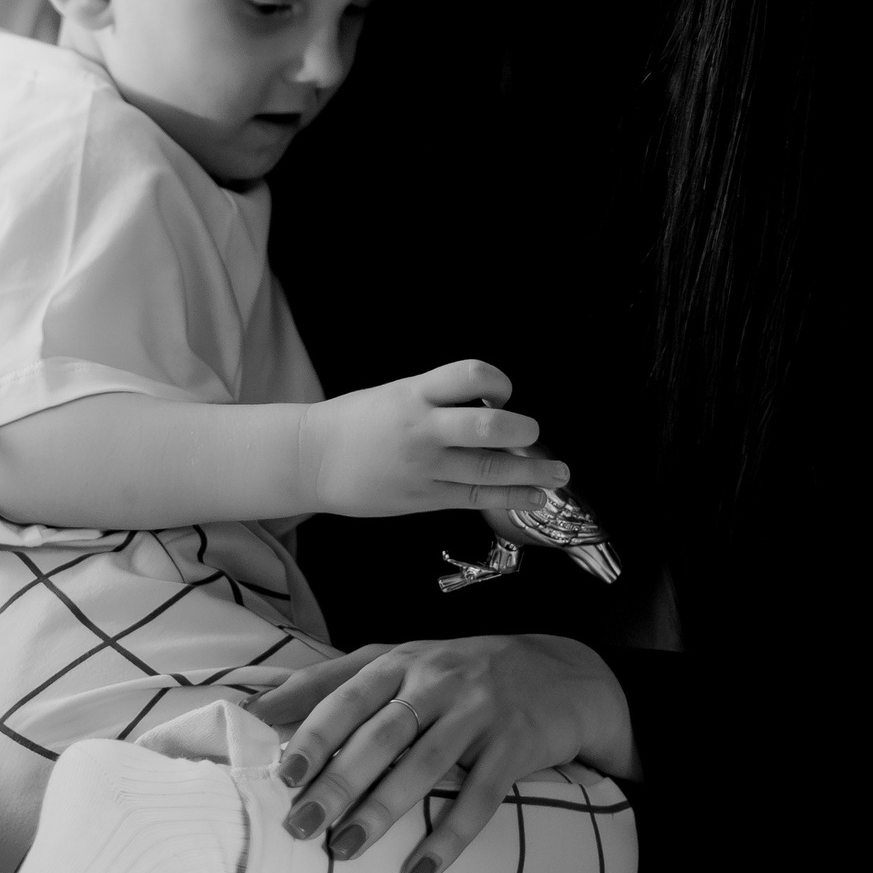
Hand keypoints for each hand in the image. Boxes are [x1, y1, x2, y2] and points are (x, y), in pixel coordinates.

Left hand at [248, 634, 637, 872]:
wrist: (565, 675)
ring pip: (424, 764)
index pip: (347, 692)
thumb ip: (342, 680)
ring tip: (344, 849)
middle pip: (381, 732)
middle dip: (337, 779)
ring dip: (382, 810)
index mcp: (403, 660)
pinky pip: (480, 797)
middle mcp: (438, 679)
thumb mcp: (408, 662)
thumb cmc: (465, 675)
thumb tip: (263, 704)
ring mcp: (480, 711)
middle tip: (300, 823)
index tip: (279, 769)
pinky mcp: (516, 745)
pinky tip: (420, 872)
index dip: (311, 728)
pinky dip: (449, 837)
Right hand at [297, 360, 568, 517]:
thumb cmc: (357, 423)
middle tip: (536, 433)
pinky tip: (534, 496)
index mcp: (414, 393)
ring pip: (489, 470)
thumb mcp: (396, 395)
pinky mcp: (424, 497)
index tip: (503, 393)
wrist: (313, 459)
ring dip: (533, 472)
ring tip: (559, 474)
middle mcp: (423, 428)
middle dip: (523, 430)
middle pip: (487, 427)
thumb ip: (439, 401)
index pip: (469, 374)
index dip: (498, 381)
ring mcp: (425, 467)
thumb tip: (493, 413)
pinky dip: (511, 497)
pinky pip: (475, 498)